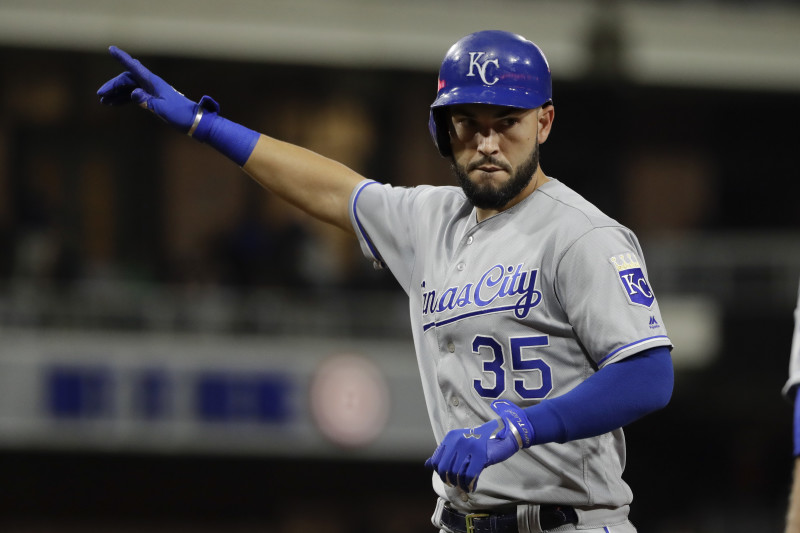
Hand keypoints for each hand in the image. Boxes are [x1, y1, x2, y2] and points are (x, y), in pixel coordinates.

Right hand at [97, 46, 218, 133]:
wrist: (194, 121)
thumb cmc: (180, 115)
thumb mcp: (163, 109)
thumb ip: (147, 101)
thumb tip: (133, 93)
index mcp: (153, 82)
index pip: (134, 67)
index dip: (122, 58)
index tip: (111, 49)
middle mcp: (151, 84)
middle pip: (127, 79)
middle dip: (113, 86)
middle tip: (100, 95)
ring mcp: (151, 91)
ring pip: (129, 88)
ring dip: (116, 93)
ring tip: (103, 102)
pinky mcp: (153, 99)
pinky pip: (134, 96)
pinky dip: (124, 99)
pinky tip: (114, 104)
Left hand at [424, 400, 533, 492]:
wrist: (503, 438)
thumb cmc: (481, 443)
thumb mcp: (460, 446)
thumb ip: (444, 454)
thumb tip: (427, 465)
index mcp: (451, 437)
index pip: (436, 459)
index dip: (440, 472)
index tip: (447, 477)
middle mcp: (458, 440)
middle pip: (445, 468)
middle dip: (448, 480)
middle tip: (455, 484)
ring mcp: (469, 447)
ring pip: (456, 473)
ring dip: (460, 484)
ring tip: (464, 486)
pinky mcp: (480, 455)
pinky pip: (469, 475)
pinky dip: (468, 484)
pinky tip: (471, 487)